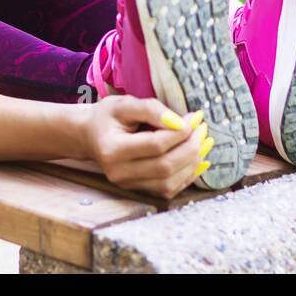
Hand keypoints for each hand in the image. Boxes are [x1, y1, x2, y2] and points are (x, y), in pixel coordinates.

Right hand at [84, 96, 212, 199]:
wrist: (91, 136)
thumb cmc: (108, 117)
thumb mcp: (125, 104)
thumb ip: (151, 109)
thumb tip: (181, 123)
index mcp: (112, 149)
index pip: (155, 145)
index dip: (180, 133)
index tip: (194, 118)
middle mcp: (119, 173)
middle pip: (165, 166)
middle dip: (191, 147)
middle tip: (202, 129)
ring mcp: (128, 185)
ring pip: (169, 182)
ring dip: (192, 163)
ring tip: (204, 143)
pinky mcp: (138, 191)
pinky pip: (168, 190)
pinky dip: (188, 176)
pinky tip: (199, 160)